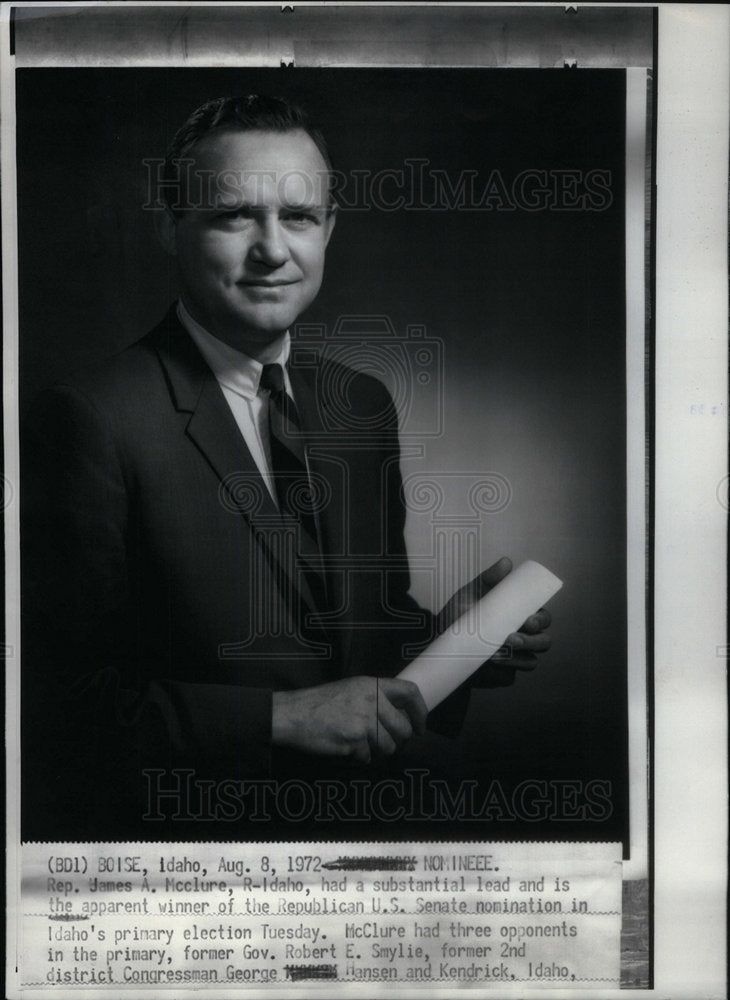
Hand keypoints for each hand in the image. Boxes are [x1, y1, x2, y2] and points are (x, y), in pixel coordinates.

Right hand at [272, 676, 427, 763]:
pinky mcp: (354, 739)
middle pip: (403, 728)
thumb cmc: (320, 703)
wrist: (294, 714)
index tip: (420, 726)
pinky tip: (346, 746)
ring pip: (388, 746)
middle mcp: (371, 700)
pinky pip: (368, 757)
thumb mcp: (351, 689)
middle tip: (389, 743)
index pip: (410, 692)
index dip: (420, 711)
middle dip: (399, 741)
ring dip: (377, 750)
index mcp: (371, 685)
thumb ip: (374, 697)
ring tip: (361, 743)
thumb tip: (399, 715)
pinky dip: (359, 756)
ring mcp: (363, 720)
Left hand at [436, 556, 551, 689]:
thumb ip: (488, 579)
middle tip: (511, 639)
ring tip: (495, 654)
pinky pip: (511, 677)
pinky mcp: (504, 675)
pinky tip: (488, 668)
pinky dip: (501, 673)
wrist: (439, 646)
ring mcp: (515, 659)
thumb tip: (507, 562)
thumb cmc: (458, 617)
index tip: (528, 620)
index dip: (541, 620)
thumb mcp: (470, 595)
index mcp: (520, 617)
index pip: (543, 617)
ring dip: (517, 659)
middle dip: (532, 642)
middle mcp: (523, 638)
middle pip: (544, 642)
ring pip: (531, 662)